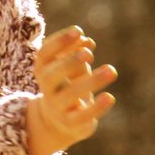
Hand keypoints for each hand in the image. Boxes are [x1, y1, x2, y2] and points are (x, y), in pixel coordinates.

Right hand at [25, 25, 116, 154]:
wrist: (59, 120)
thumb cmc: (68, 83)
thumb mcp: (71, 65)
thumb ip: (78, 51)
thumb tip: (87, 41)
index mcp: (42, 69)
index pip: (44, 54)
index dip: (59, 42)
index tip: (79, 31)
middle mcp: (46, 88)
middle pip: (50, 76)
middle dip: (68, 63)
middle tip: (88, 54)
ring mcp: (56, 107)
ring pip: (69, 95)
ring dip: (91, 81)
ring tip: (111, 70)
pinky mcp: (70, 124)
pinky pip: (82, 117)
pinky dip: (96, 107)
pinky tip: (109, 97)